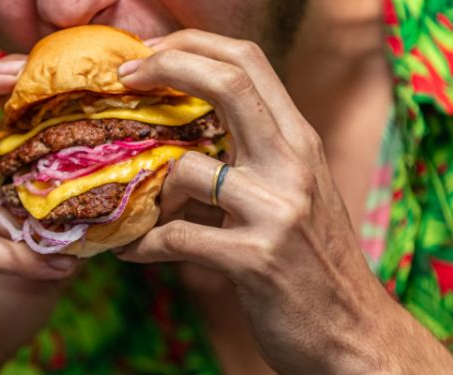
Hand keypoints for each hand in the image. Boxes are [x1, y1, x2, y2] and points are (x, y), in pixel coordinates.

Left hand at [116, 30, 451, 373]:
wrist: (352, 331)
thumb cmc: (312, 260)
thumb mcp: (294, 191)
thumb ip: (252, 156)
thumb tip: (182, 136)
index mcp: (299, 142)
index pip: (249, 62)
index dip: (193, 45)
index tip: (147, 53)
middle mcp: (294, 164)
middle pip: (229, 83)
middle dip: (166, 66)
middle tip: (122, 78)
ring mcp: (278, 210)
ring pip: (185, 169)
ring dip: (148, 194)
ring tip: (141, 217)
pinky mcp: (256, 259)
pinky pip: (175, 238)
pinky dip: (143, 245)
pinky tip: (133, 252)